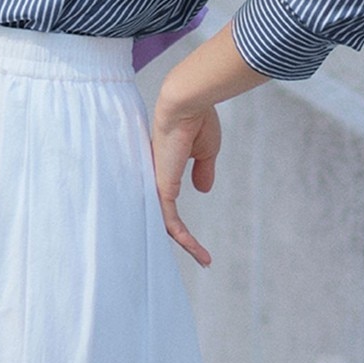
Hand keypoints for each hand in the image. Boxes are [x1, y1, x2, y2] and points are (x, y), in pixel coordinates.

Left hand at [150, 21, 268, 265]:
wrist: (187, 103)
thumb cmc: (197, 119)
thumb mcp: (206, 150)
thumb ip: (203, 169)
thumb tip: (202, 190)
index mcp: (166, 163)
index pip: (166, 193)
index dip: (177, 207)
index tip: (193, 218)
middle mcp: (157, 175)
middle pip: (161, 211)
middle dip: (177, 234)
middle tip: (195, 251)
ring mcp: (157, 182)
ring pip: (165, 221)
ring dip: (185, 242)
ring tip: (203, 258)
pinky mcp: (163, 188)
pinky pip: (170, 221)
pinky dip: (184, 238)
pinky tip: (197, 251)